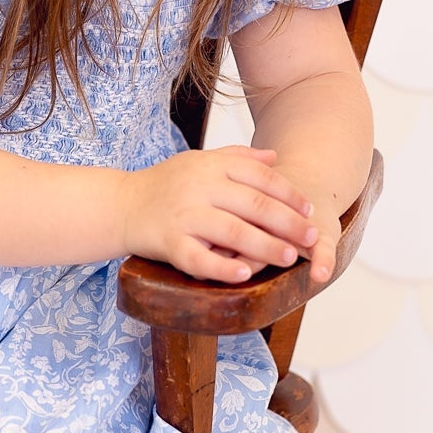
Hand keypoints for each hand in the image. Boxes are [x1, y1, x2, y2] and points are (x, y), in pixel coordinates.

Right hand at [123, 146, 321, 283]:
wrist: (120, 205)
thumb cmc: (164, 184)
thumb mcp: (198, 161)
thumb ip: (237, 158)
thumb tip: (275, 157)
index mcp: (210, 166)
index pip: (260, 178)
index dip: (289, 195)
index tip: (309, 211)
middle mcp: (199, 188)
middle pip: (254, 205)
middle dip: (288, 223)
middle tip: (312, 239)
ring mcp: (184, 215)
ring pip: (233, 232)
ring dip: (266, 246)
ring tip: (289, 257)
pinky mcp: (169, 242)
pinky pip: (199, 258)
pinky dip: (223, 268)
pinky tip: (245, 276)